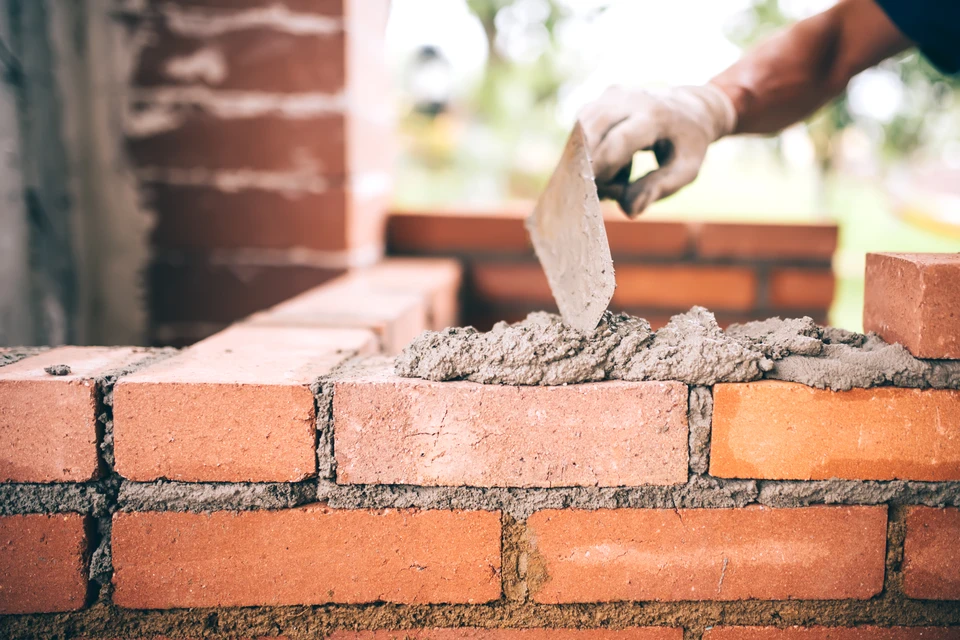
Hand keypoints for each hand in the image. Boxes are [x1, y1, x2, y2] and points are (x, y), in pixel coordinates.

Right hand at [579, 84, 736, 217]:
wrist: (691, 108)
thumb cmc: (688, 145)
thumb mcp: (686, 170)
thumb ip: (658, 189)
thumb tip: (630, 211)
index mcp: (657, 115)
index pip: (619, 140)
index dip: (604, 168)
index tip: (600, 193)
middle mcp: (632, 98)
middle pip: (593, 131)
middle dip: (590, 165)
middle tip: (604, 191)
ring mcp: (614, 94)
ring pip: (582, 128)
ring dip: (586, 158)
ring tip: (614, 176)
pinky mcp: (602, 98)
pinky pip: (583, 127)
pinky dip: (587, 149)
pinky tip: (608, 163)